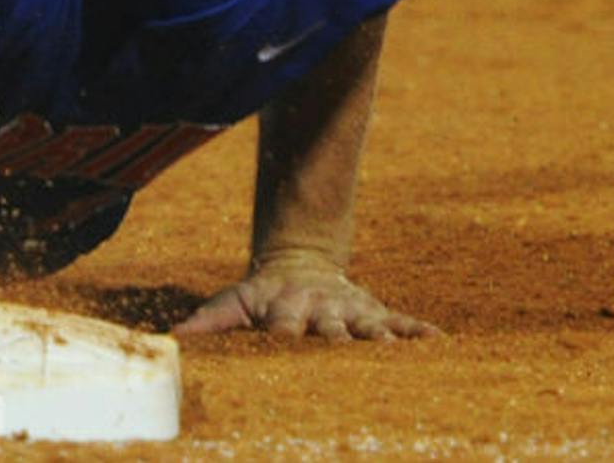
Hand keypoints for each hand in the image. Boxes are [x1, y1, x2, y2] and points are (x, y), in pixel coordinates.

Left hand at [173, 258, 440, 341]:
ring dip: (381, 339)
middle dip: (337, 340)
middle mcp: (321, 308)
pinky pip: (401, 322)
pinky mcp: (374, 311)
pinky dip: (419, 332)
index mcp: (284, 307)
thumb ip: (208, 322)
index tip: (285, 346)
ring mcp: (350, 310)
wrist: (299, 262)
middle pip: (330, 328)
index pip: (284, 326)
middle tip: (346, 352)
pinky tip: (440, 342)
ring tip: (396, 351)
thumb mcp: (233, 302)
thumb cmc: (261, 295)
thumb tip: (172, 341)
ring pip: (368, 326)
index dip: (283, 336)